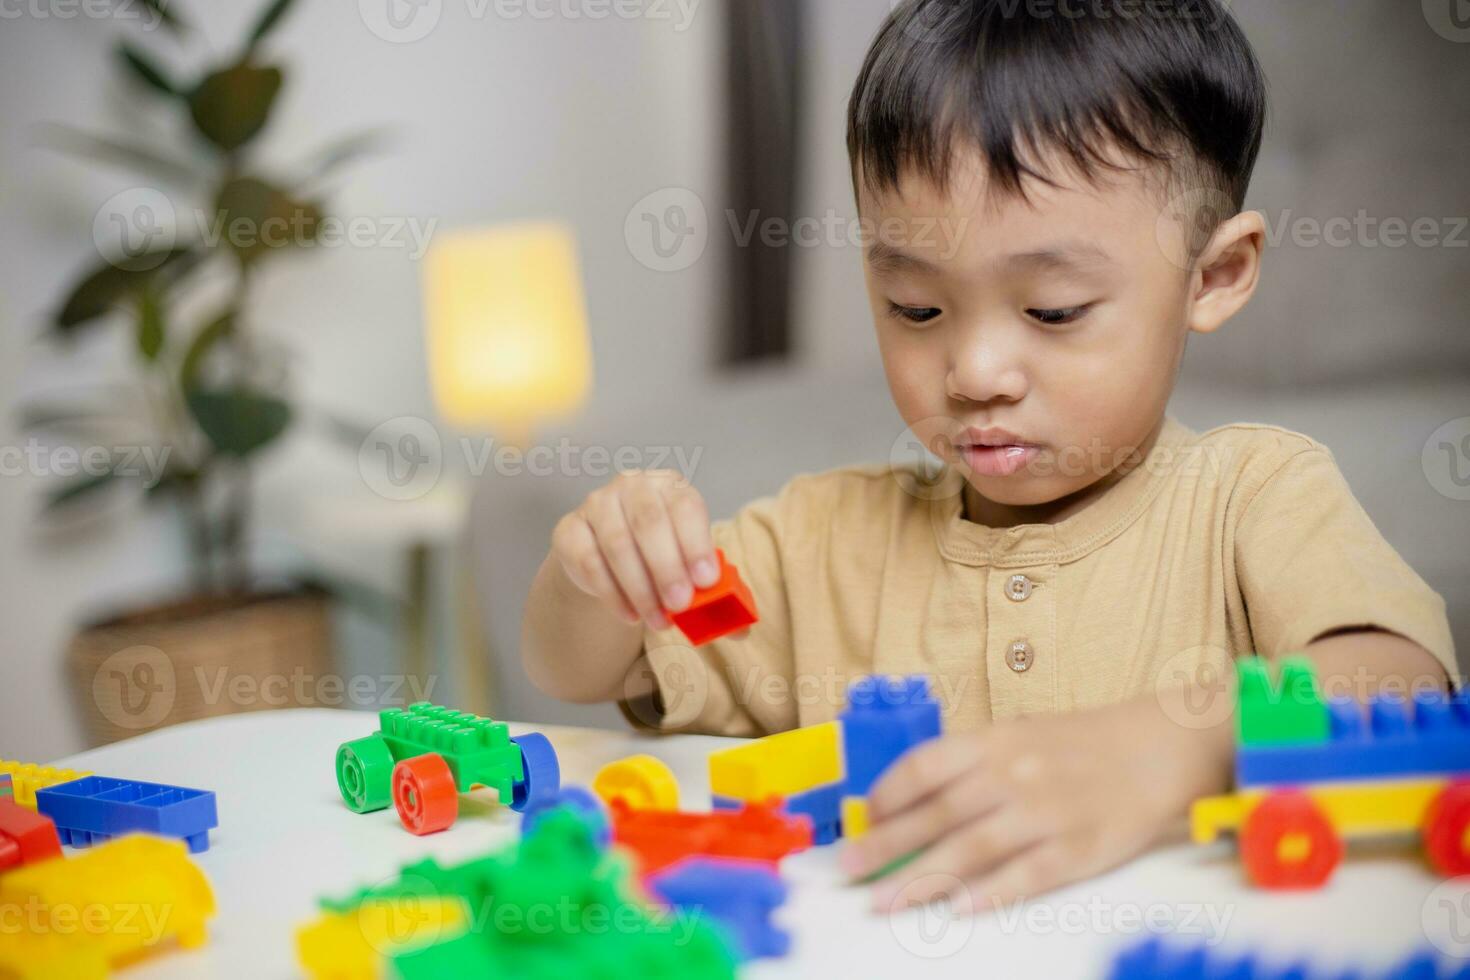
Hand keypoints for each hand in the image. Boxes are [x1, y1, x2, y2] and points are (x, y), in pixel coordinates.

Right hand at [551, 469, 727, 632]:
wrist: (607, 556)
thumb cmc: (660, 556)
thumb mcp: (690, 567)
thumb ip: (715, 593)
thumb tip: (740, 629)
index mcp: (671, 486)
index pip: (685, 506)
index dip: (696, 543)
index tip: (706, 581)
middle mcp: (633, 485)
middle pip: (648, 522)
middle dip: (667, 567)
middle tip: (680, 606)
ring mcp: (597, 504)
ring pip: (617, 543)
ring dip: (640, 588)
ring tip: (658, 621)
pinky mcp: (570, 530)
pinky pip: (589, 561)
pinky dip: (612, 594)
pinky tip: (630, 615)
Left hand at [840, 693, 1231, 912]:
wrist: (1157, 748)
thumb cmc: (1077, 744)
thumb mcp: (1017, 734)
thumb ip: (967, 764)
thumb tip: (907, 799)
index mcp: (994, 740)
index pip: (923, 768)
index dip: (886, 797)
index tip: (860, 822)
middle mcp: (1013, 774)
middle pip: (937, 815)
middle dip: (886, 846)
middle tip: (847, 871)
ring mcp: (1045, 813)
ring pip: (971, 850)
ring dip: (921, 879)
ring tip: (884, 903)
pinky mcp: (1078, 849)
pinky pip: (1025, 876)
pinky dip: (989, 894)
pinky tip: (956, 911)